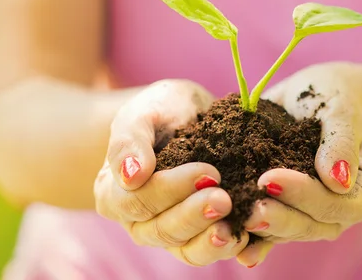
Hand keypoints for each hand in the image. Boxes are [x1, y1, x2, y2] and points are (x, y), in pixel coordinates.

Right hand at [94, 79, 249, 265]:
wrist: (189, 115)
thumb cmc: (160, 110)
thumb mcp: (142, 112)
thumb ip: (129, 141)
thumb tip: (130, 176)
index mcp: (114, 193)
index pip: (138, 201)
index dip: (171, 190)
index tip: (207, 172)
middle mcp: (138, 221)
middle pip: (162, 231)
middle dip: (194, 216)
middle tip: (224, 199)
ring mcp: (168, 232)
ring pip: (186, 249)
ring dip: (210, 241)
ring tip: (235, 230)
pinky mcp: (198, 236)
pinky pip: (209, 250)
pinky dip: (229, 247)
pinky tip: (247, 236)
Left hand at [236, 63, 361, 267]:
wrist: (311, 96)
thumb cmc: (332, 99)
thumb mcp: (340, 111)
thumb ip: (340, 142)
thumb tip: (338, 180)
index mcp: (361, 193)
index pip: (334, 203)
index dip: (303, 195)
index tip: (270, 178)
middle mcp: (337, 213)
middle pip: (308, 225)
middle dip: (278, 218)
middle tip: (248, 209)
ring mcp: (309, 217)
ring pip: (284, 231)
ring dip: (258, 228)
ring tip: (229, 221)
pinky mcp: (282, 212)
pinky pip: (266, 230)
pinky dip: (248, 237)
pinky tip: (227, 239)